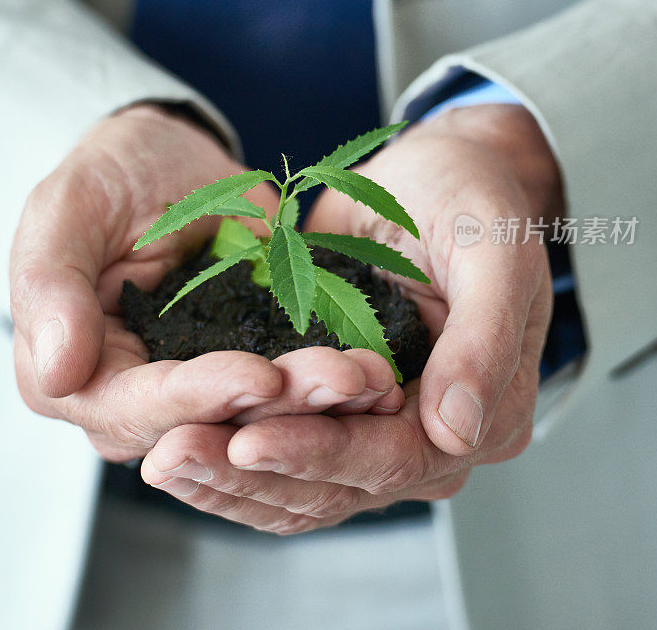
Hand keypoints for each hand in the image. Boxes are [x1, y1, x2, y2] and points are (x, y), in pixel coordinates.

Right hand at [10, 105, 402, 460]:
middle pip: (206, 426)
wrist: (166, 157)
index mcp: (76, 375)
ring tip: (371, 377)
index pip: (133, 409)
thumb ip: (50, 288)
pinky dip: (330, 379)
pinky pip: (289, 383)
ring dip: (317, 403)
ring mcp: (197, 383)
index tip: (260, 374)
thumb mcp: (65, 212)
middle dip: (277, 409)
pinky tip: (376, 369)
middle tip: (345, 381)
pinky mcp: (245, 361)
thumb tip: (58, 374)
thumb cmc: (107, 176)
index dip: (196, 399)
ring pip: (256, 416)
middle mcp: (137, 397)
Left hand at [140, 104, 560, 529]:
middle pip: (340, 482)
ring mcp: (377, 422)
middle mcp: (429, 433)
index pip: (401, 457)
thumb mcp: (494, 251)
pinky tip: (176, 440)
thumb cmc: (473, 200)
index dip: (325, 454)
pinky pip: (281, 440)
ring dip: (230, 476)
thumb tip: (456, 432)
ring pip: (301, 479)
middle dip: (256, 473)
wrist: (433, 174)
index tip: (249, 442)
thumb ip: (483, 339)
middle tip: (177, 456)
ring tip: (162, 457)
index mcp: (484, 411)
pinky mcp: (332, 401)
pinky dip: (230, 450)